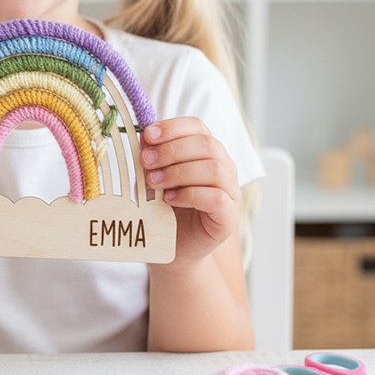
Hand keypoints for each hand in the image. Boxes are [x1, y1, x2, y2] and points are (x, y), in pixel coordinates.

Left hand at [140, 117, 240, 268]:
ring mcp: (230, 191)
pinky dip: (190, 194)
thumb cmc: (164, 209)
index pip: (197, 126)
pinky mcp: (229, 216)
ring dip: (179, 172)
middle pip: (207, 144)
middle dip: (172, 150)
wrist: (174, 248)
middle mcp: (223, 167)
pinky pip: (216, 198)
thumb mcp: (153, 179)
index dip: (173, 127)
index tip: (147, 135)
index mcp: (206, 152)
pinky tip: (169, 199)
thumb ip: (152, 159)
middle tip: (146, 161)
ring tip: (154, 182)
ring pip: (214, 169)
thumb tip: (143, 138)